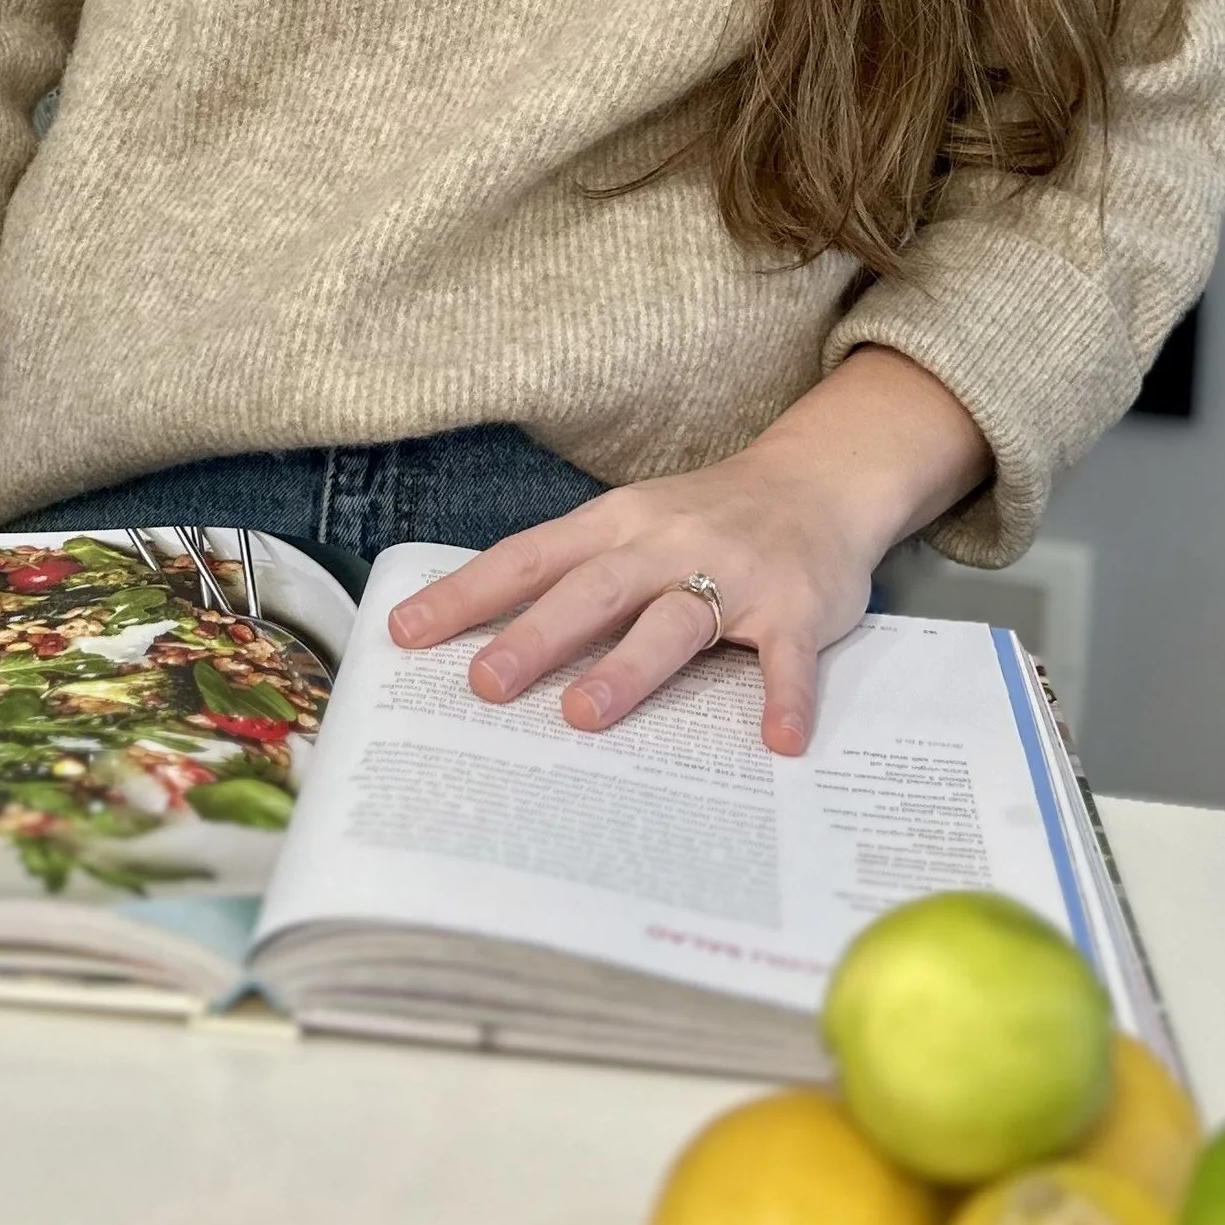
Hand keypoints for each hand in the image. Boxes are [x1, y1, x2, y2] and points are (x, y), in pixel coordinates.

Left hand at [384, 348, 988, 755]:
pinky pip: (787, 657)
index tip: (405, 635)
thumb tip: (485, 641)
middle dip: (535, 636)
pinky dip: (784, 698)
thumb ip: (576, 574)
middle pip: (593, 590)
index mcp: (618, 524)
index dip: (467, 595)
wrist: (819, 480)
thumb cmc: (708, 517)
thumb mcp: (635, 525)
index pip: (529, 558)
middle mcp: (667, 543)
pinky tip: (775, 743)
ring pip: (673, 622)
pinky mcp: (796, 605)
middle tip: (484, 685)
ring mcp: (734, 573)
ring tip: (584, 715)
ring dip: (628, 667)